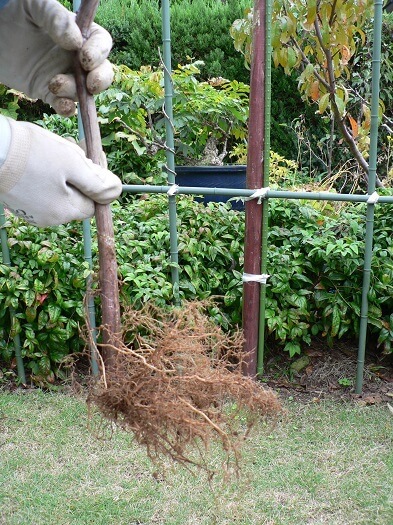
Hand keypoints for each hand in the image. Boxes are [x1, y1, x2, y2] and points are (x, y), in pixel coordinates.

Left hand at [0, 0, 112, 115]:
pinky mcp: (51, 94)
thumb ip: (55, 17)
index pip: (101, 43)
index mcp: (80, 35)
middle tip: (90, 83)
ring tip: (54, 83)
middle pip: (103, 72)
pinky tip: (61, 104)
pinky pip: (66, 106)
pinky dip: (67, 109)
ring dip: (75, 92)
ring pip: (84, 91)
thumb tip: (76, 41)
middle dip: (101, 79)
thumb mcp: (34, 7)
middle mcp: (77, 58)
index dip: (99, 52)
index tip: (85, 58)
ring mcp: (66, 77)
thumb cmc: (16, 16)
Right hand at [0, 118, 121, 226]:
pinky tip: (40, 157)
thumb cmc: (33, 154)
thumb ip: (97, 182)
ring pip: (61, 192)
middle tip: (76, 147)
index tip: (94, 156)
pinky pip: (43, 190)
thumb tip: (116, 192)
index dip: (98, 180)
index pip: (95, 203)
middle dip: (81, 174)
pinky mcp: (18, 201)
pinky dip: (48, 175)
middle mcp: (48, 218)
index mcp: (64, 212)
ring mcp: (31, 212)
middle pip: (78, 197)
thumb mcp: (73, 164)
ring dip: (66, 171)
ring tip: (56, 150)